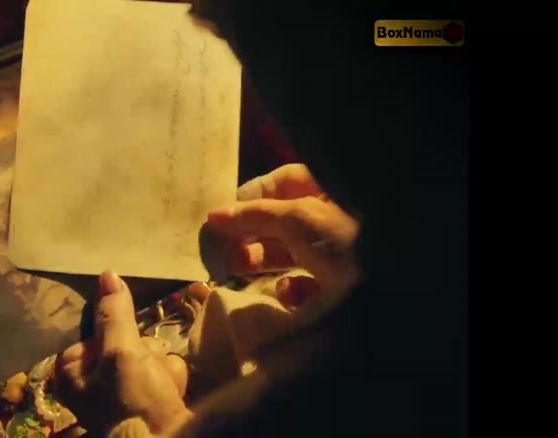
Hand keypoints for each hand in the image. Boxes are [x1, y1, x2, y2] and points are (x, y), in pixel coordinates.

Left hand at [54, 271, 191, 435]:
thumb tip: (107, 273)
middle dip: (146, 352)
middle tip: (145, 373)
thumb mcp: (121, 353)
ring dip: (161, 366)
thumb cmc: (132, 403)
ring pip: (151, 353)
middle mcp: (92, 380)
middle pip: (129, 338)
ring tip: (160, 389)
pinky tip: (169, 396)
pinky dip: (170, 380)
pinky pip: (164, 371)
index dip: (118, 333)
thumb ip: (115, 314)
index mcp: (72, 369)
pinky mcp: (149, 398)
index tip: (127, 346)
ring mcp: (122, 390)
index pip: (99, 327)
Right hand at [207, 164, 359, 294]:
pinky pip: (304, 283)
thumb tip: (211, 215)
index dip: (246, 198)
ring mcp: (332, 252)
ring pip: (285, 253)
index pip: (277, 183)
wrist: (393, 287)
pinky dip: (291, 289)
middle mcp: (328, 217)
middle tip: (219, 249)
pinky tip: (288, 292)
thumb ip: (253, 215)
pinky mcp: (334, 286)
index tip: (218, 218)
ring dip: (259, 261)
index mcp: (324, 189)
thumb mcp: (296, 218)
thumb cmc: (344, 238)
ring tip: (235, 270)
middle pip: (276, 221)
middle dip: (247, 234)